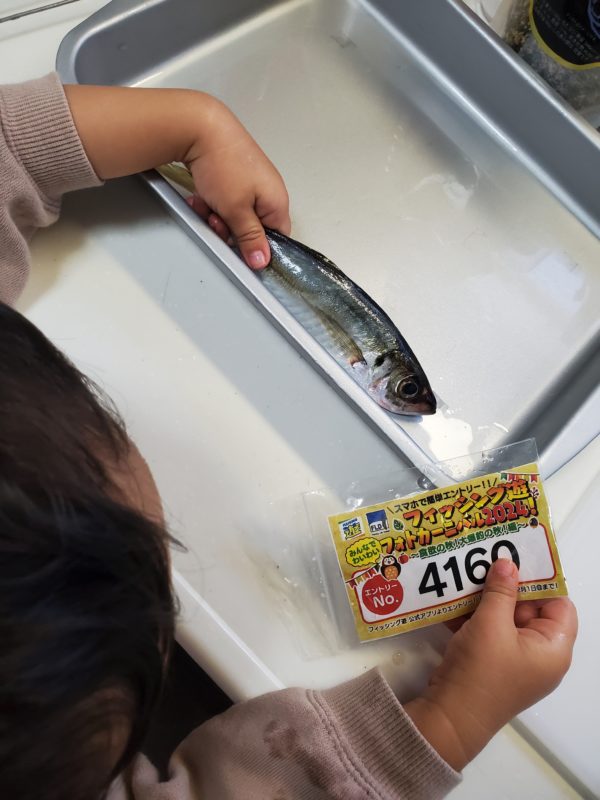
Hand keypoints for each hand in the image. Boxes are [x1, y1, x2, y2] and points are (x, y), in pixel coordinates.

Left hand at [64, 85, 289, 268]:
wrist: (200, 128)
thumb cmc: (223, 165)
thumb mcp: (237, 210)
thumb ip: (250, 238)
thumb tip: (262, 261)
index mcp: (277, 201)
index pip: (277, 238)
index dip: (258, 248)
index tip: (239, 250)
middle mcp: (268, 192)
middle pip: (253, 228)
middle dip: (230, 230)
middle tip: (216, 221)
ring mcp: (251, 182)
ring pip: (236, 215)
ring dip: (217, 216)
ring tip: (205, 205)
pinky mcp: (234, 174)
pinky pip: (226, 200)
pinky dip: (212, 202)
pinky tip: (201, 196)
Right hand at [405, 558, 576, 770]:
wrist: (451, 715)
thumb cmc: (481, 669)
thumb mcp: (491, 624)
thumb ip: (501, 589)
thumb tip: (508, 562)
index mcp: (553, 648)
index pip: (560, 604)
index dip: (541, 580)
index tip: (519, 556)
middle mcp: (539, 654)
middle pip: (530, 609)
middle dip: (507, 584)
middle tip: (487, 557)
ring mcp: (514, 659)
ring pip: (505, 618)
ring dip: (485, 598)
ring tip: (467, 572)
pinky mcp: (491, 662)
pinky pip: (488, 630)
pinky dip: (473, 615)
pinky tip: (453, 597)